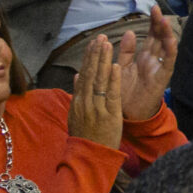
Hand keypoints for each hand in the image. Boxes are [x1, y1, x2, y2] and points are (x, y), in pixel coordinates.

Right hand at [65, 34, 123, 148]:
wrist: (88, 156)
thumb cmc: (85, 136)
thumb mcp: (76, 115)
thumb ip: (77, 94)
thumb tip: (76, 75)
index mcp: (78, 101)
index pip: (84, 75)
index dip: (89, 58)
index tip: (93, 43)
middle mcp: (85, 102)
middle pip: (90, 74)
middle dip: (95, 54)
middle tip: (100, 37)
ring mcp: (96, 108)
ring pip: (99, 80)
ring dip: (103, 61)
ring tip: (107, 44)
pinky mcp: (109, 115)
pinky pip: (111, 95)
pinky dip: (113, 80)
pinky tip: (116, 66)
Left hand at [113, 13, 177, 119]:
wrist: (128, 116)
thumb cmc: (126, 93)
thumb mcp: (123, 68)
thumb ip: (126, 52)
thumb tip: (130, 32)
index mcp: (143, 58)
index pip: (150, 36)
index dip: (152, 23)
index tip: (151, 8)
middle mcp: (153, 61)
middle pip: (159, 39)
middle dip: (159, 24)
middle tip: (157, 9)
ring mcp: (158, 69)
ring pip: (166, 48)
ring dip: (166, 34)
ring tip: (163, 20)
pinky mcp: (161, 79)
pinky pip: (168, 64)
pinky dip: (170, 52)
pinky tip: (171, 41)